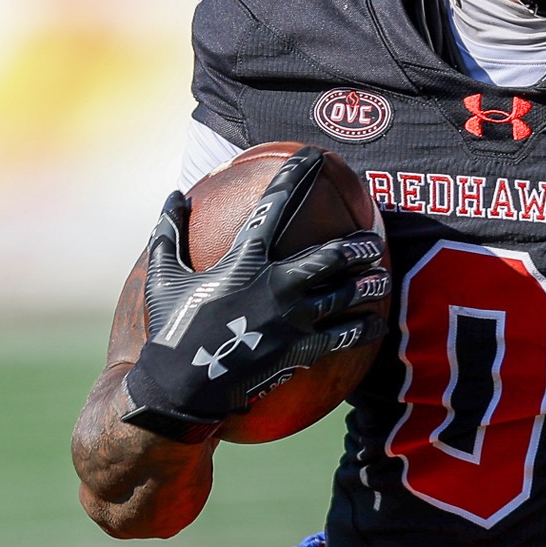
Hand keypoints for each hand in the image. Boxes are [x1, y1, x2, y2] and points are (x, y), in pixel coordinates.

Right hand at [121, 148, 388, 442]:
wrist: (180, 389)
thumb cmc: (172, 330)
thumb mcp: (163, 278)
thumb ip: (169, 234)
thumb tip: (173, 197)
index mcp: (245, 262)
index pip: (275, 207)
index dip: (296, 176)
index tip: (314, 156)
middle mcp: (277, 286)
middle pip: (333, 255)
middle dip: (358, 244)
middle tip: (372, 239)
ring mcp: (294, 320)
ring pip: (348, 294)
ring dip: (370, 283)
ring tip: (381, 277)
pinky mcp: (303, 351)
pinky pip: (346, 336)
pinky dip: (365, 327)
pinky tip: (377, 323)